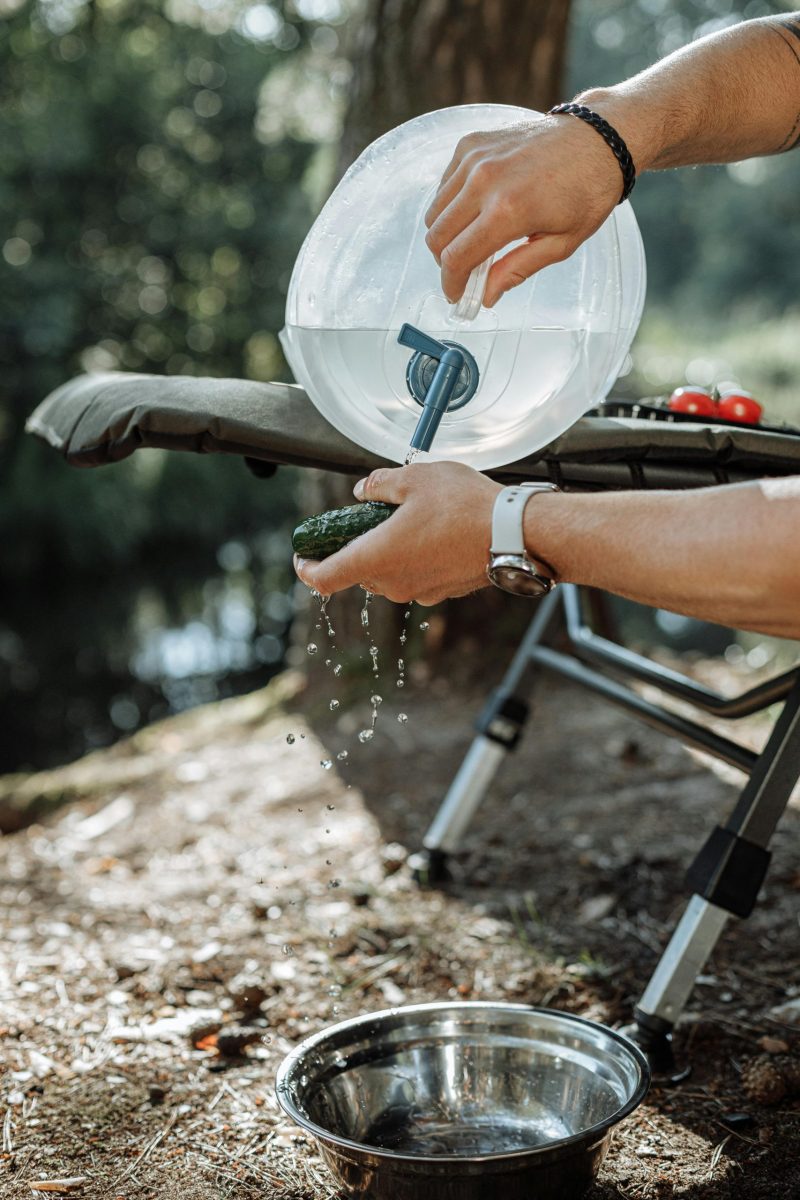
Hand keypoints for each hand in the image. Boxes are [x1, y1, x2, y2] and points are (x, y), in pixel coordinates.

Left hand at [294, 462, 501, 604]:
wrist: (514, 534)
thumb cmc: (465, 506)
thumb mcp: (414, 478)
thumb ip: (380, 484)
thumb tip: (363, 490)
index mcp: (376, 558)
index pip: (324, 579)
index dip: (307, 569)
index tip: (303, 556)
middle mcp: (394, 583)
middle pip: (359, 571)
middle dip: (358, 546)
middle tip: (369, 516)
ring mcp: (420, 592)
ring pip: (389, 573)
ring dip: (389, 550)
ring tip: (410, 517)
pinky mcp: (443, 592)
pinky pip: (416, 576)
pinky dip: (415, 557)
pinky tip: (435, 531)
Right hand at [424, 115, 622, 306]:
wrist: (597, 139)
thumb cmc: (587, 191)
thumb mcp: (561, 243)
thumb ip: (517, 270)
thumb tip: (486, 295)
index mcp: (507, 210)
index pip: (456, 258)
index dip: (452, 283)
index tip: (457, 294)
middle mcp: (484, 180)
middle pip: (437, 236)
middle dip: (445, 262)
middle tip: (464, 272)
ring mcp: (474, 158)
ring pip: (435, 212)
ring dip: (446, 235)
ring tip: (470, 242)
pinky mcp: (472, 143)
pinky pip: (444, 185)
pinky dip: (451, 205)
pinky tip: (475, 211)